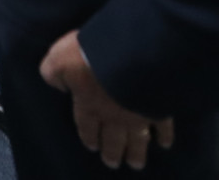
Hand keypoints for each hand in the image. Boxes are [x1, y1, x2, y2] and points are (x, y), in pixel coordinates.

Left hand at [40, 31, 173, 169]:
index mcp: (89, 104)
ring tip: (135, 164)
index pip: (87, 125)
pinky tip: (165, 143)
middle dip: (111, 151)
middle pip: (112, 139)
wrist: (130, 54)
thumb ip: (53, 74)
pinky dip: (164, 136)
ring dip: (135, 152)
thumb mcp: (58, 59)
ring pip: (137, 139)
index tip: (92, 147)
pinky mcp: (159, 107)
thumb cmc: (90, 56)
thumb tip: (58, 84)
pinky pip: (163, 125)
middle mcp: (113, 115)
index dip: (89, 136)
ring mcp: (138, 114)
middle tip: (112, 162)